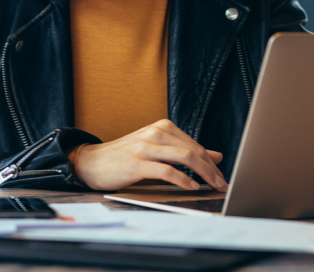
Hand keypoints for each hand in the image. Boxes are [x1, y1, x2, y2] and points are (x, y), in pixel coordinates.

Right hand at [74, 119, 227, 191]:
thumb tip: (216, 156)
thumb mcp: (158, 149)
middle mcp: (156, 132)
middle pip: (194, 150)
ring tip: (212, 186)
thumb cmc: (126, 157)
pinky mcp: (136, 163)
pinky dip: (182, 179)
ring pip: (184, 157)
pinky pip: (166, 171)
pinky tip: (191, 186)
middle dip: (212, 169)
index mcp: (163, 127)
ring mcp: (146, 146)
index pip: (195, 145)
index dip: (211, 163)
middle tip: (222, 184)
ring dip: (203, 173)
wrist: (91, 162)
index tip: (221, 177)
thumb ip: (185, 151)